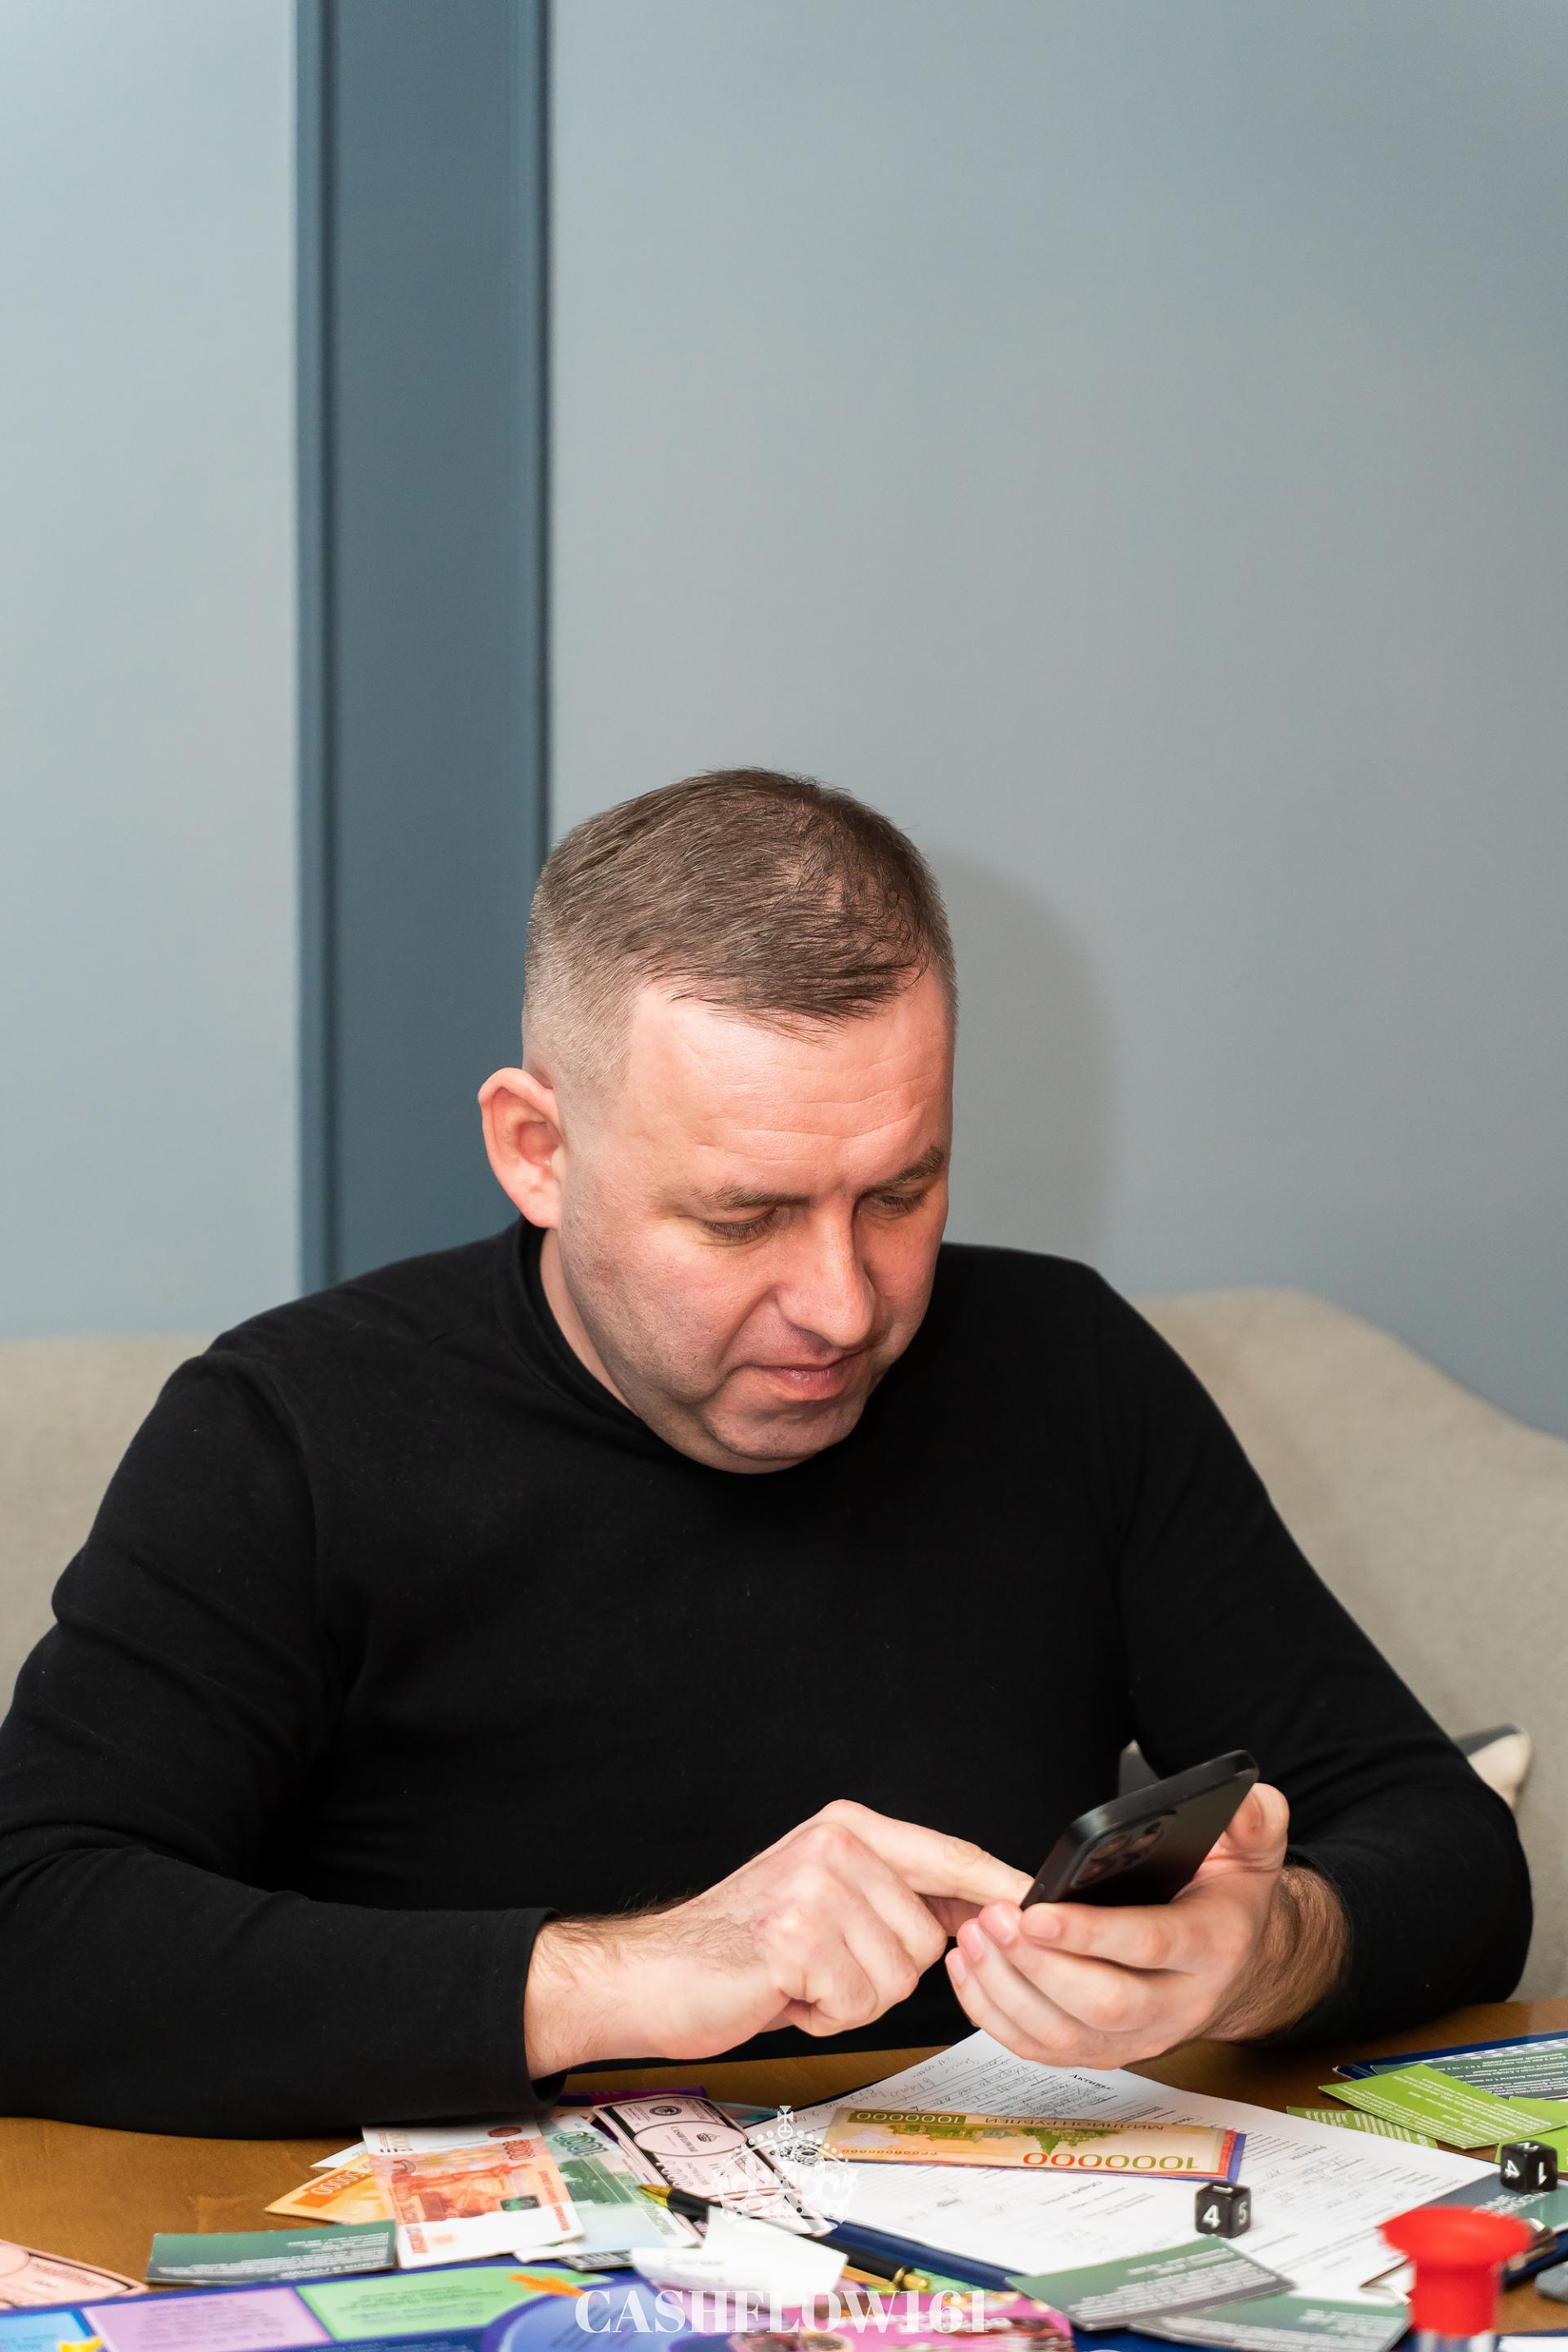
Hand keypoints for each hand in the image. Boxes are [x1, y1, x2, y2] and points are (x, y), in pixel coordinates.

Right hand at [524, 1798, 1030, 2077]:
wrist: (654, 1974)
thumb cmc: (742, 1948)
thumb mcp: (824, 1899)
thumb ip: (891, 1895)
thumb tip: (977, 1910)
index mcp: (847, 1826)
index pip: (947, 1855)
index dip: (998, 1887)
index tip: (1042, 1905)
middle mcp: (836, 1843)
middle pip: (928, 1936)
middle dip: (883, 1973)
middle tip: (819, 1967)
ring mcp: (816, 1885)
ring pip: (898, 1975)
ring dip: (852, 1998)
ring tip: (798, 1979)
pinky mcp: (797, 1935)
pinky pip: (858, 2001)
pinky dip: (824, 2014)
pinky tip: (783, 1993)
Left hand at [944, 1783, 1346, 2064]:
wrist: (1240, 1967)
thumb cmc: (1229, 1900)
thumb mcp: (1255, 1852)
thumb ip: (1257, 1820)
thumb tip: (1245, 1801)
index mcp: (1213, 1948)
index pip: (1148, 1946)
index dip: (1089, 1934)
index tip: (1035, 1911)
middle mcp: (1178, 2005)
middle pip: (1102, 2005)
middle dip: (1038, 1966)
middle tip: (992, 1921)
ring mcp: (1140, 2038)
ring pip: (1066, 2038)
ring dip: (1008, 1992)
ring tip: (973, 1938)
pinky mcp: (1105, 2052)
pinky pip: (1044, 2051)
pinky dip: (997, 2018)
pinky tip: (972, 1970)